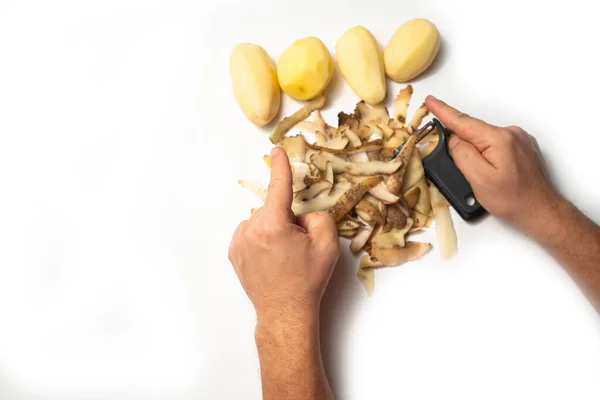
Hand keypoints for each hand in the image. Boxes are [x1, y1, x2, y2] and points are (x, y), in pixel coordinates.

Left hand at [228, 147, 339, 320]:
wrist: (284, 311)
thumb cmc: (306, 280)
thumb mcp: (327, 245)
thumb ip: (318, 216)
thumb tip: (301, 214)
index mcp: (273, 225)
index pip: (278, 187)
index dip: (280, 166)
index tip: (277, 150)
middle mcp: (250, 229)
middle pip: (275, 209)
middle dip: (288, 219)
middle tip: (297, 246)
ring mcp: (239, 241)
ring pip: (263, 221)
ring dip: (274, 230)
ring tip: (283, 257)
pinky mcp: (234, 251)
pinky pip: (252, 233)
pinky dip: (262, 239)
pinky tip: (271, 259)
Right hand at [425, 96, 560, 231]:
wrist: (540, 209)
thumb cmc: (513, 198)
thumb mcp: (479, 180)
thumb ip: (462, 155)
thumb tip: (454, 140)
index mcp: (499, 139)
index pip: (463, 122)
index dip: (443, 111)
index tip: (430, 101)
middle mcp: (511, 134)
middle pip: (474, 132)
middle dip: (462, 146)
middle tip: (463, 170)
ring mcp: (519, 140)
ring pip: (484, 141)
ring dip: (477, 154)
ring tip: (485, 178)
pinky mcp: (522, 147)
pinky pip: (495, 145)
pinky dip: (488, 155)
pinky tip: (493, 173)